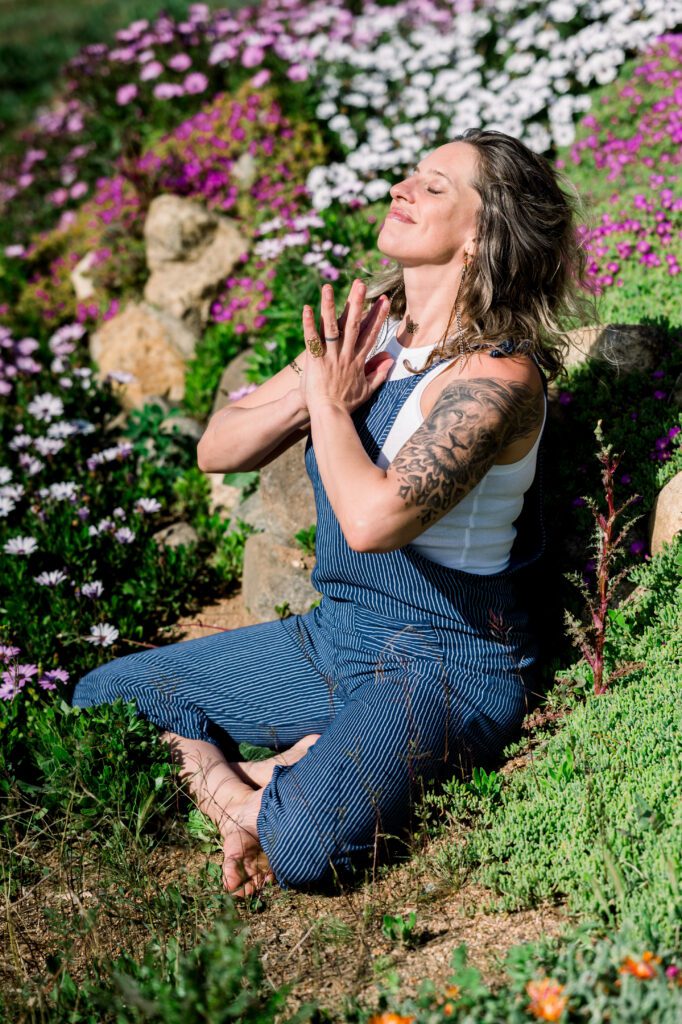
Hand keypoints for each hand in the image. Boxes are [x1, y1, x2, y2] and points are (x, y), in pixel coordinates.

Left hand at [300, 279, 394, 413]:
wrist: (330, 416)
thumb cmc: (346, 404)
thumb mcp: (367, 390)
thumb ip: (378, 373)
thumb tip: (390, 360)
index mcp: (358, 361)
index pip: (370, 334)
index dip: (378, 317)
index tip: (385, 301)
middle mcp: (346, 356)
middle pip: (353, 325)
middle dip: (357, 303)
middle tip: (360, 284)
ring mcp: (332, 358)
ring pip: (331, 328)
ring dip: (330, 307)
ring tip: (328, 288)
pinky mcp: (316, 362)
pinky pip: (312, 340)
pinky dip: (309, 325)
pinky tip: (306, 309)